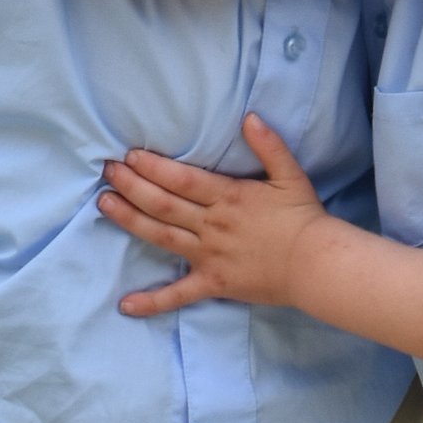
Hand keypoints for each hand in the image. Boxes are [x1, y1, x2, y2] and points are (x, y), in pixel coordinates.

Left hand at [98, 116, 334, 315]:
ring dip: (130, 220)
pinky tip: (126, 305)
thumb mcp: (290, 175)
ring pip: (161, 237)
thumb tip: (249, 117)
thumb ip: (269, 145)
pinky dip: (152, 301)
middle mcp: (212, 225)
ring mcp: (209, 256)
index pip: (182, 179)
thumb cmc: (304, 219)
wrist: (317, 264)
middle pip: (163, 204)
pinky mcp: (213, 284)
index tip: (130, 156)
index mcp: (228, 197)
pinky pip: (179, 295)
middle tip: (107, 172)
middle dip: (131, 186)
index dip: (153, 167)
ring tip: (104, 205)